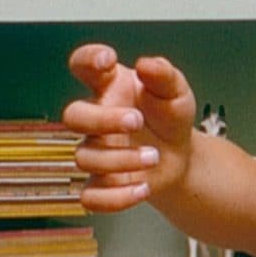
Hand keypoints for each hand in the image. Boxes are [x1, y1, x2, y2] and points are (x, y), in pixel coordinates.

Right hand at [61, 45, 196, 211]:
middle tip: (137, 120)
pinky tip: (143, 187)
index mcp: (109, 88)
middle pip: (73, 116)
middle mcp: (96, 119)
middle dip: (103, 119)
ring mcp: (96, 152)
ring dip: (121, 159)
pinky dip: (116, 197)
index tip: (107, 60)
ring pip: (85, 158)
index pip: (82, 65)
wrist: (183, 157)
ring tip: (154, 156)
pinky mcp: (102, 183)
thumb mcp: (176, 91)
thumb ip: (164, 74)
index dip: (87, 59)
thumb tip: (147, 64)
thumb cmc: (170, 117)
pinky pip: (91, 197)